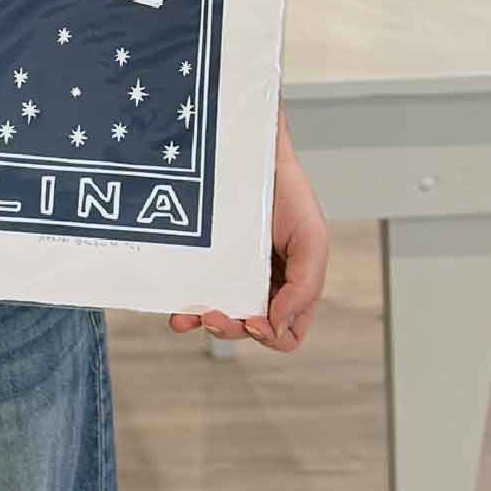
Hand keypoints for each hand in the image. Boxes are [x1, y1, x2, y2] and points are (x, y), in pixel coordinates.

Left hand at [169, 102, 326, 351]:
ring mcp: (230, 272)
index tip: (254, 320)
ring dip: (205, 323)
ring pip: (219, 315)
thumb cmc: (290, 194)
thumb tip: (278, 326)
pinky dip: (185, 307)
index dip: (271, 336)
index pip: (285, 333)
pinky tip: (177, 311)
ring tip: (191, 317)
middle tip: (216, 315)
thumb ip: (304, 287)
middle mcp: (260, 285)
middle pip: (247, 329)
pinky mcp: (204, 258)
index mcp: (292, 287)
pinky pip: (193, 291)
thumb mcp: (312, 240)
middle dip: (232, 330)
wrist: (257, 154)